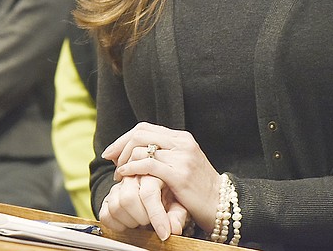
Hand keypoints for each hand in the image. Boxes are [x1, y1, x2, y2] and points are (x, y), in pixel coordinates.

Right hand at [99, 174, 188, 240]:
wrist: (157, 193)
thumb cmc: (169, 199)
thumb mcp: (178, 205)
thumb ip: (177, 215)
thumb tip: (174, 228)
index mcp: (151, 173)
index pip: (149, 193)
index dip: (156, 216)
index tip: (164, 234)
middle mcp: (132, 176)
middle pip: (128, 198)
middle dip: (142, 217)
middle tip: (150, 221)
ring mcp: (118, 187)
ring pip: (115, 206)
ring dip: (130, 221)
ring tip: (141, 221)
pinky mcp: (108, 199)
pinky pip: (105, 215)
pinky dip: (117, 225)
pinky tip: (129, 223)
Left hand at [102, 122, 220, 234]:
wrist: (221, 204)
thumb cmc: (198, 187)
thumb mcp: (183, 163)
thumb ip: (165, 153)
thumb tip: (137, 150)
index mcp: (181, 137)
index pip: (145, 128)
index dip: (124, 138)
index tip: (112, 151)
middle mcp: (181, 143)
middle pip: (140, 134)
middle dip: (120, 146)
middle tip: (111, 161)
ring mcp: (181, 157)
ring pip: (141, 148)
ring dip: (124, 161)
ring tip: (120, 175)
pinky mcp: (179, 174)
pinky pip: (147, 165)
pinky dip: (131, 168)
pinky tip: (124, 175)